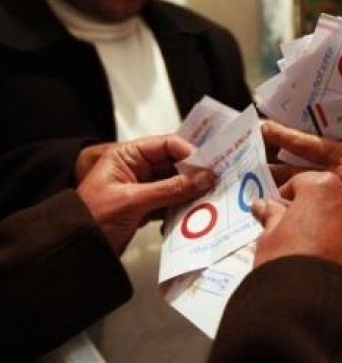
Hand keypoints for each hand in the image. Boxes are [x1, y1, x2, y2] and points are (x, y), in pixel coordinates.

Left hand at [76, 135, 215, 253]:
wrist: (74, 251)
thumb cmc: (90, 219)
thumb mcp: (133, 200)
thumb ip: (171, 189)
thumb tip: (204, 178)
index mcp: (127, 156)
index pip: (166, 144)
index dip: (189, 152)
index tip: (208, 166)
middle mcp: (136, 169)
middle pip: (174, 165)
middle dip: (193, 175)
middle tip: (213, 184)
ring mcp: (142, 189)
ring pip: (175, 185)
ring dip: (189, 194)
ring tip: (205, 201)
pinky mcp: (145, 208)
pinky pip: (170, 203)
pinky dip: (180, 209)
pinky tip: (188, 216)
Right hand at [251, 171, 341, 279]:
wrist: (312, 305)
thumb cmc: (288, 263)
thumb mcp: (269, 236)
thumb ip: (271, 216)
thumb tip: (264, 207)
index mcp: (323, 185)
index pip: (301, 181)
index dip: (286, 195)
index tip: (277, 209)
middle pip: (327, 194)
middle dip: (311, 207)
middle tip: (293, 226)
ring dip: (329, 221)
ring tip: (310, 243)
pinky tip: (327, 254)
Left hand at [261, 105, 341, 247]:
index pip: (307, 144)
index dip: (284, 134)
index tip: (262, 127)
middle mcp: (330, 181)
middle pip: (292, 172)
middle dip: (273, 168)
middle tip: (252, 163)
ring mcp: (329, 206)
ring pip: (294, 198)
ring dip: (277, 195)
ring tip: (260, 195)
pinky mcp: (334, 227)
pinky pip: (306, 222)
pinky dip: (291, 222)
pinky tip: (282, 225)